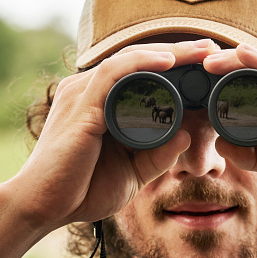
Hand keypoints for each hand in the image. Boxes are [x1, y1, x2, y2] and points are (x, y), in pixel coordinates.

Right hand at [8, 39, 217, 230]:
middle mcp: (90, 90)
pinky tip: (169, 61)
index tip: (207, 68)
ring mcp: (83, 94)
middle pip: (139, 60)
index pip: (141, 75)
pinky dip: (143, 63)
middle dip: (179, 53)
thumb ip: (157, 155)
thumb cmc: (82, 189)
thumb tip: (186, 136)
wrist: (43, 207)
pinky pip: (114, 74)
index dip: (175, 68)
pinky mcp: (81, 105)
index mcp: (101, 103)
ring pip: (130, 60)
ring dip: (169, 53)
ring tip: (202, 51)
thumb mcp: (132, 172)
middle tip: (213, 50)